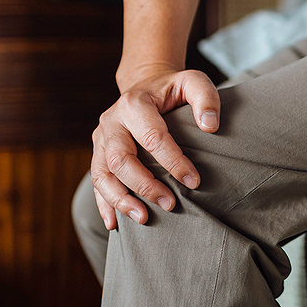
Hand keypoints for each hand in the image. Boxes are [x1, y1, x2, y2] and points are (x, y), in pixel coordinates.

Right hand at [91, 64, 220, 229]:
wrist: (144, 85)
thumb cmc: (173, 89)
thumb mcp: (192, 82)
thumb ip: (205, 98)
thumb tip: (210, 126)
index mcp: (134, 103)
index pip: (152, 137)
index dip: (173, 162)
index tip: (194, 181)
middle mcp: (111, 121)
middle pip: (120, 159)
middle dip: (145, 185)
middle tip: (171, 204)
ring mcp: (101, 139)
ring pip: (102, 174)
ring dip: (121, 199)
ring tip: (144, 218)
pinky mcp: (98, 153)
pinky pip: (96, 182)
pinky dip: (104, 204)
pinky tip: (115, 224)